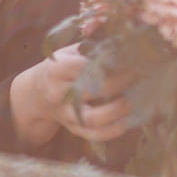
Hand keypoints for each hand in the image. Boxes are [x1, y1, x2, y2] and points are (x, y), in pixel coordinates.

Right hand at [10, 43, 130, 148]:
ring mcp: (64, 113)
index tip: (129, 58)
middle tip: (138, 74)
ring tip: (130, 101)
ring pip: (91, 118)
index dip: (109, 63)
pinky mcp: (72, 128)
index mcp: (57, 69)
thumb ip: (93, 46)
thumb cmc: (62, 67)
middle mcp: (57, 93)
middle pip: (91, 90)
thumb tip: (124, 41)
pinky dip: (112, 131)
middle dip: (119, 82)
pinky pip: (93, 135)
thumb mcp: (71, 51)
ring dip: (115, 111)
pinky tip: (126, 121)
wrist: (38, 93)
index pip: (84, 66)